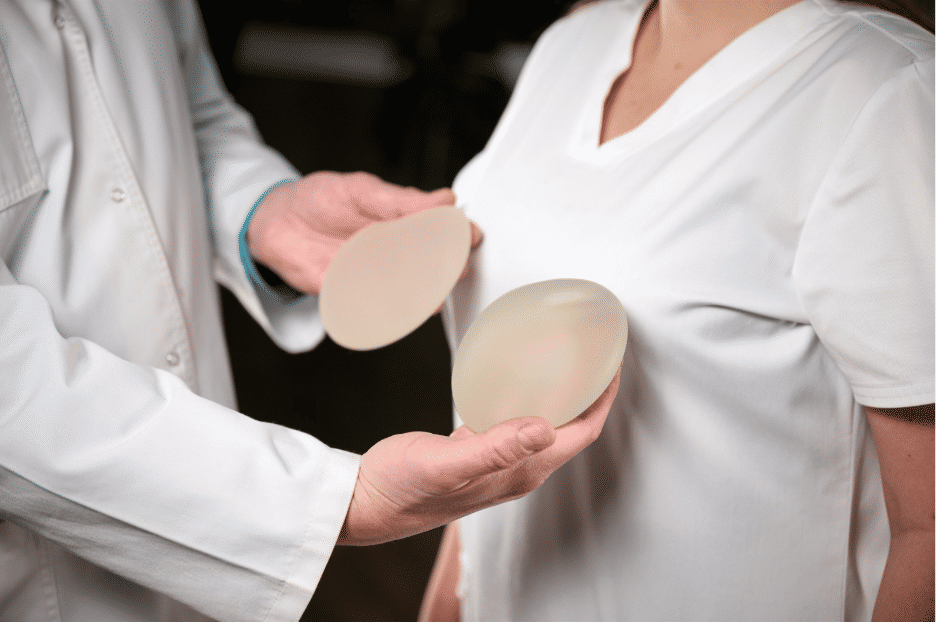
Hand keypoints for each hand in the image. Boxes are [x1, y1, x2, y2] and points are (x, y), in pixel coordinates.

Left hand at [247, 171, 481, 294]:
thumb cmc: (320, 200)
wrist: (275, 222)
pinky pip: (377, 311)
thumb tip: (445, 198)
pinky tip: (405, 311)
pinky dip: (391, 314)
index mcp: (402, 224)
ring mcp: (376, 277)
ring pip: (410, 292)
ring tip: (434, 292)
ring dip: (423, 295)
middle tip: (456, 267)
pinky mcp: (352, 297)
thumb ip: (400, 200)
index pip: (439, 232)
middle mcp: (395, 254)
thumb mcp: (361, 190)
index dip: (457, 236)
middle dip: (445, 270)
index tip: (469, 235)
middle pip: (430, 268)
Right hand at [338, 367, 621, 545]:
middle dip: (591, 393)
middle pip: (572, 429)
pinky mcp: (476, 452)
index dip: (603, 399)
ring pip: (546, 425)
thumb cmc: (401, 489)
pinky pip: (515, 422)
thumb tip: (544, 429)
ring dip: (562, 395)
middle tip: (595, 353)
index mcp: (521, 472)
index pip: (582, 433)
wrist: (365, 503)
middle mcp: (517, 470)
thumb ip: (494, 448)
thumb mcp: (446, 464)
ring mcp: (497, 463)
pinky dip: (526, 398)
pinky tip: (515, 378)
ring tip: (565, 358)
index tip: (612, 363)